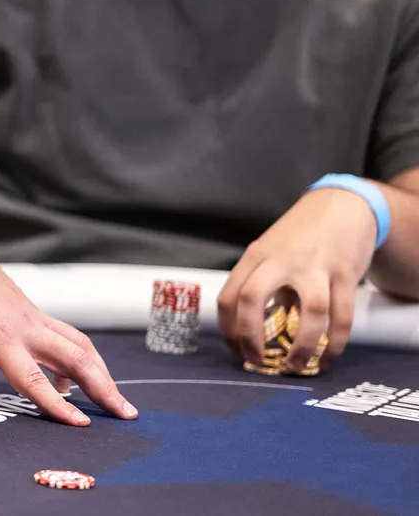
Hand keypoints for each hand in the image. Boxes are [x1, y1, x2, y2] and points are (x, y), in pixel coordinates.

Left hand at [0, 218, 136, 425]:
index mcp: (0, 335)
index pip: (34, 378)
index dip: (57, 405)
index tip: (81, 424)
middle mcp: (25, 325)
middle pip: (75, 357)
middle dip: (103, 386)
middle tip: (126, 414)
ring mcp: (31, 315)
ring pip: (77, 343)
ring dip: (99, 370)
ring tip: (114, 398)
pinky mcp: (30, 311)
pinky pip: (63, 335)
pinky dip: (79, 356)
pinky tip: (71, 380)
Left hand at [218, 187, 377, 368]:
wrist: (341, 206)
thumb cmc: (300, 236)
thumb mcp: (271, 253)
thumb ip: (261, 284)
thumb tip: (253, 329)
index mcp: (255, 257)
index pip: (229, 295)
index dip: (228, 329)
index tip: (236, 351)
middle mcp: (280, 261)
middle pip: (252, 297)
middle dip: (249, 335)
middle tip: (256, 360)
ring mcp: (315, 267)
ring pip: (310, 312)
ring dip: (303, 346)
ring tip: (296, 367)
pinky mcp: (345, 274)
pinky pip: (342, 316)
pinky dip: (336, 343)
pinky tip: (328, 358)